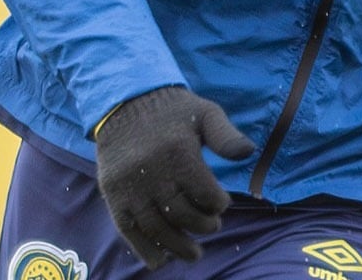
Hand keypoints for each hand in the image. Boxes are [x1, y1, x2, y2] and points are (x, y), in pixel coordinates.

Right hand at [94, 85, 255, 267]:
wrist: (125, 102)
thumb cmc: (173, 111)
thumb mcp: (205, 113)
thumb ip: (226, 135)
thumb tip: (248, 152)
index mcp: (178, 151)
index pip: (205, 193)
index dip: (218, 204)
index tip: (221, 204)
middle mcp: (151, 171)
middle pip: (181, 214)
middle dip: (202, 226)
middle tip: (212, 226)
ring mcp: (129, 185)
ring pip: (156, 228)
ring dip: (178, 247)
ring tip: (194, 253)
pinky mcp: (113, 194)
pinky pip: (129, 230)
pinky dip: (145, 250)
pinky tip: (162, 259)